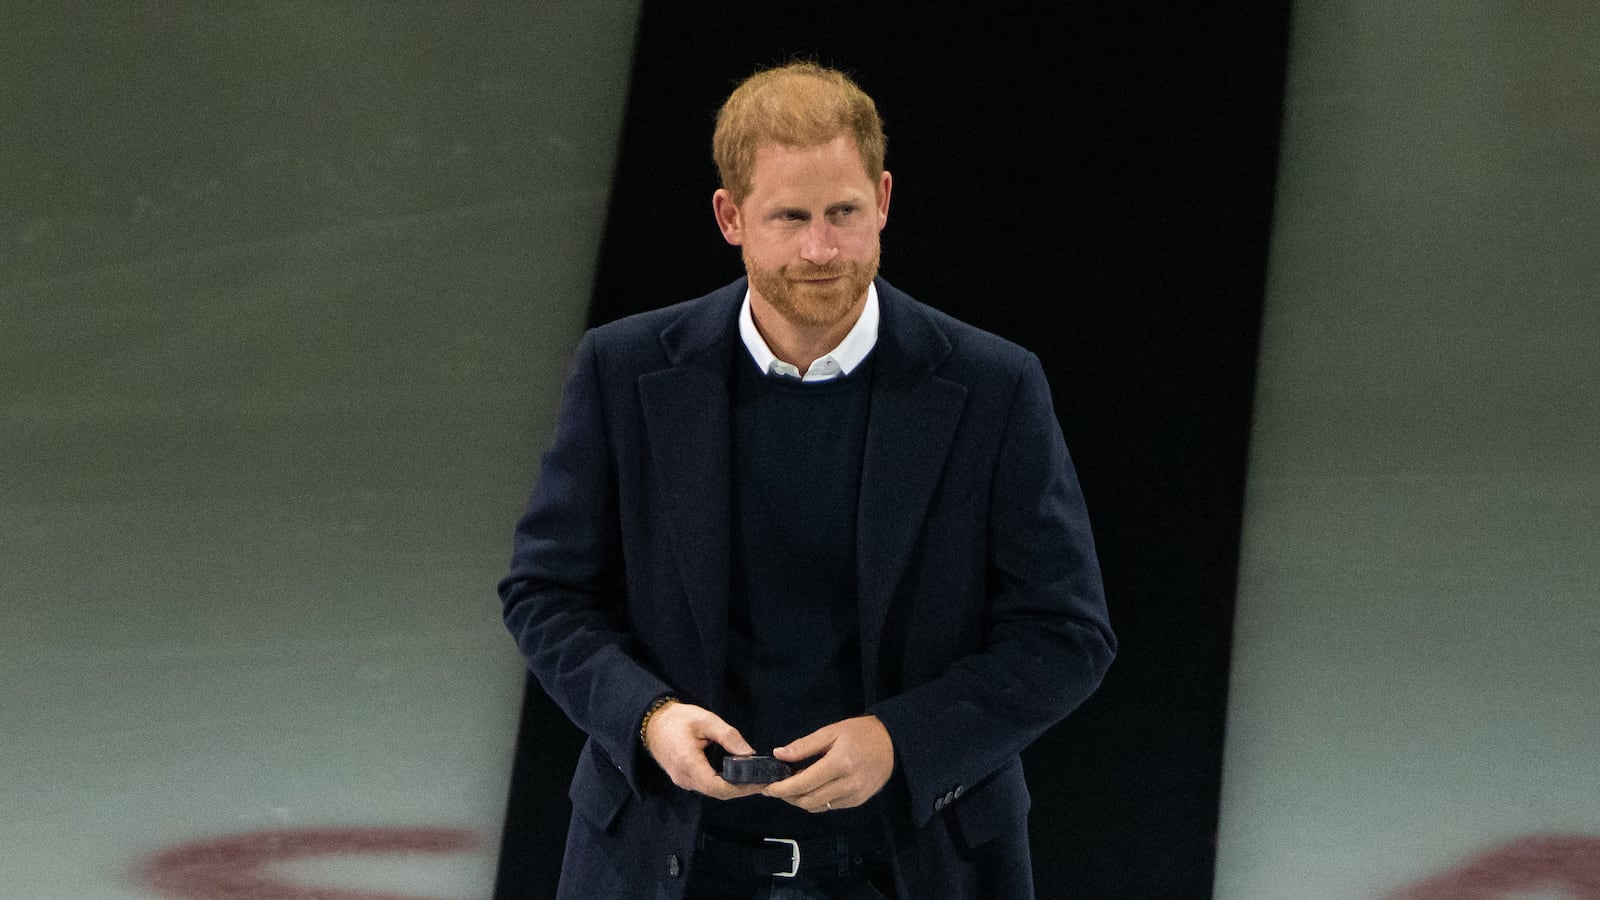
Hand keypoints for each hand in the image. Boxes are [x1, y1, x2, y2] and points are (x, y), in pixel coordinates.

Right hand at [645, 701, 763, 800]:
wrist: (652, 722)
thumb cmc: (678, 719)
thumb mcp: (706, 720)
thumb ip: (729, 736)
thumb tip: (749, 753)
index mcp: (689, 764)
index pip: (718, 787)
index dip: (741, 788)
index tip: (758, 783)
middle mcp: (684, 778)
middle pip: (717, 793)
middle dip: (740, 790)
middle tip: (760, 780)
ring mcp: (682, 780)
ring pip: (712, 791)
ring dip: (732, 788)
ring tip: (751, 778)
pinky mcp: (683, 778)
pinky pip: (705, 786)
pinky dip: (721, 784)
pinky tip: (734, 775)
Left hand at [763, 715, 894, 812]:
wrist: (893, 743)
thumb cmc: (861, 733)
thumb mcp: (831, 731)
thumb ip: (804, 746)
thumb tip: (779, 755)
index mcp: (839, 764)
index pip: (802, 784)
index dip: (781, 789)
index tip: (767, 788)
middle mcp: (847, 785)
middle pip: (807, 800)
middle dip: (787, 797)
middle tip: (776, 787)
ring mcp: (854, 796)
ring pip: (817, 806)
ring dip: (800, 800)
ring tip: (793, 786)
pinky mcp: (858, 802)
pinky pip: (829, 806)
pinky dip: (816, 800)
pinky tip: (813, 787)